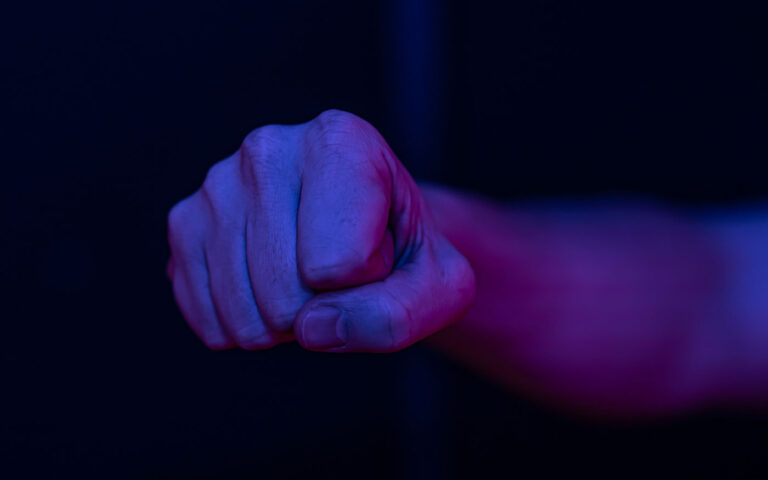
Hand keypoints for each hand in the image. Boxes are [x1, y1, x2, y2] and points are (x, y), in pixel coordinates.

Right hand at [167, 110, 474, 351]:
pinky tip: (272, 286)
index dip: (371, 278)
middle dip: (326, 306)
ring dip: (289, 322)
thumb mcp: (440, 287)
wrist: (370, 234)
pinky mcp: (184, 222)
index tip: (379, 246)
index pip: (340, 263)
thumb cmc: (405, 252)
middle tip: (343, 268)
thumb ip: (397, 315)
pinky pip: (211, 320)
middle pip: (288, 295)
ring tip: (310, 273)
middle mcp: (268, 148)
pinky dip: (249, 327)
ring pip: (246, 315)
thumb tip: (312, 328)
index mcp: (339, 140)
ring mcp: (217, 184)